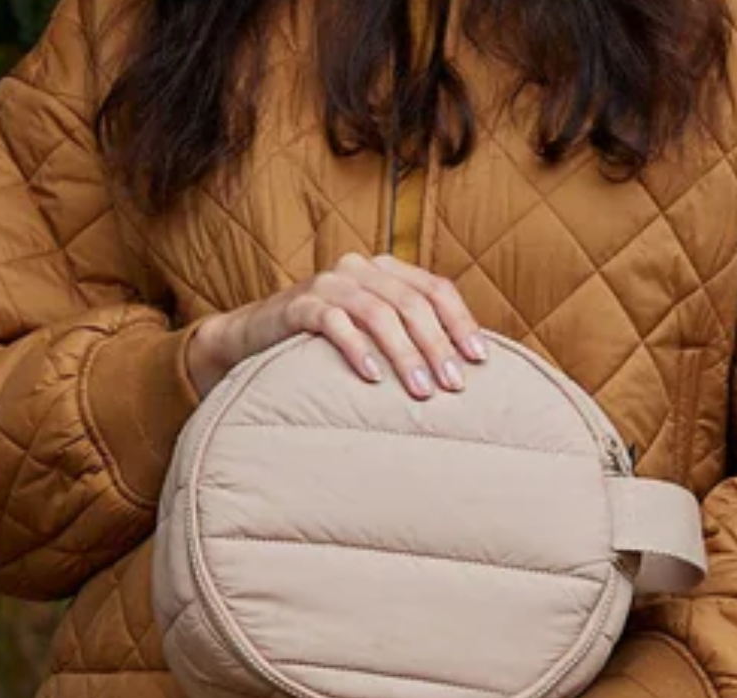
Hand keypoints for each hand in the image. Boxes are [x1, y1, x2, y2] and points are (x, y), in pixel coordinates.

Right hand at [185, 253, 487, 398]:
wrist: (257, 337)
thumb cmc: (326, 343)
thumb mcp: (373, 333)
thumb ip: (410, 336)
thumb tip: (463, 369)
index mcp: (386, 270)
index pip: (435, 289)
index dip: (460, 323)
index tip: (479, 361)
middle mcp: (360, 268)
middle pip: (411, 303)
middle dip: (436, 346)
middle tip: (452, 386)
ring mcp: (328, 283)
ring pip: (378, 313)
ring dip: (404, 354)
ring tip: (420, 391)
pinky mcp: (298, 305)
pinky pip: (333, 323)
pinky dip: (357, 349)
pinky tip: (372, 376)